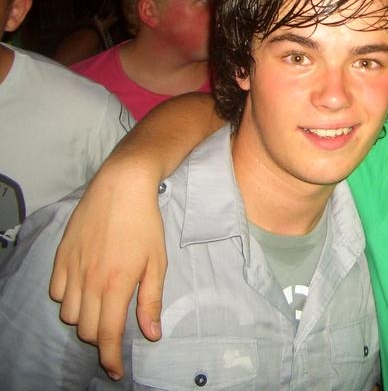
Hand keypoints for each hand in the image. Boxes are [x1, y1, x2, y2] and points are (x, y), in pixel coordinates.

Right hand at [49, 161, 166, 379]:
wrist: (121, 188)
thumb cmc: (145, 223)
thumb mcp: (157, 263)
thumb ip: (151, 301)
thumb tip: (152, 334)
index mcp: (115, 284)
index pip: (108, 335)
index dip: (110, 358)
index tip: (113, 371)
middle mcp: (89, 281)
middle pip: (87, 330)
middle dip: (101, 338)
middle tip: (115, 330)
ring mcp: (72, 269)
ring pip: (70, 314)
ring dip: (85, 318)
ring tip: (103, 306)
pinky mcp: (61, 257)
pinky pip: (57, 293)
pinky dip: (69, 299)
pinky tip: (85, 288)